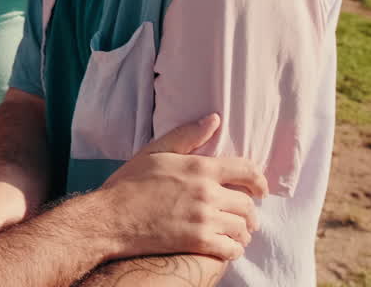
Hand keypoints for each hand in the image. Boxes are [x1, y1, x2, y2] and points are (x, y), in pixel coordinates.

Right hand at [96, 114, 267, 261]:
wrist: (110, 218)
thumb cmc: (129, 184)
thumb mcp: (155, 152)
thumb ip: (187, 135)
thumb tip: (214, 120)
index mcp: (199, 167)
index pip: (246, 170)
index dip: (259, 181)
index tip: (260, 189)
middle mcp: (207, 192)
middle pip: (247, 203)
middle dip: (249, 210)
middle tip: (245, 216)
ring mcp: (204, 219)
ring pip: (242, 227)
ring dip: (243, 231)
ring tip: (237, 233)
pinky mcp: (198, 243)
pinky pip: (231, 249)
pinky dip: (233, 249)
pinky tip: (227, 247)